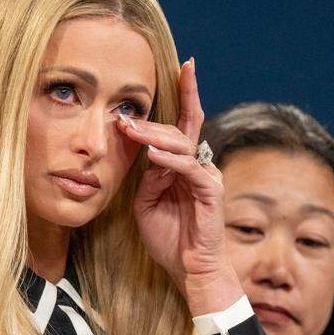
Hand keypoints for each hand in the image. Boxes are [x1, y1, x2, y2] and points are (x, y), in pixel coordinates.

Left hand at [121, 58, 243, 314]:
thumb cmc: (169, 238)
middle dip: (149, 120)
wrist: (189, 270)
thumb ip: (146, 176)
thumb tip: (140, 151)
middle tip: (123, 115)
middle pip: (178, 128)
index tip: (180, 64)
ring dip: (153, 135)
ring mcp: (206, 177)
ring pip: (181, 143)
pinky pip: (189, 169)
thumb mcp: (147, 202)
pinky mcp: (210, 193)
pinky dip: (169, 161)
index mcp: (184, 165)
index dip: (184, 92)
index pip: (183, 122)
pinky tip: (152, 155)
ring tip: (129, 130)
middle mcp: (198, 165)